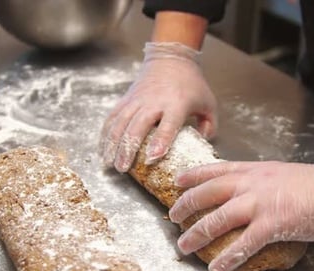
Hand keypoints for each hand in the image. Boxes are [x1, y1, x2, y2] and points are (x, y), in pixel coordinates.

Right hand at [100, 42, 216, 171]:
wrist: (170, 59)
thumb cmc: (191, 84)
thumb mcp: (208, 103)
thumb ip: (210, 126)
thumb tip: (202, 144)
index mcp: (177, 104)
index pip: (168, 125)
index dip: (160, 142)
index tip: (152, 158)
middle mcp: (154, 102)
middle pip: (137, 126)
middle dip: (128, 148)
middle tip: (124, 168)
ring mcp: (137, 100)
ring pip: (121, 122)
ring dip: (113, 144)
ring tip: (110, 163)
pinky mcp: (126, 99)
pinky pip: (113, 117)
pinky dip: (106, 133)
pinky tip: (103, 149)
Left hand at [169, 152, 313, 270]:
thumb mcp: (279, 173)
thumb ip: (258, 179)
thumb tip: (242, 190)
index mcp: (253, 170)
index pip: (215, 169)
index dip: (193, 175)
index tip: (177, 181)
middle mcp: (251, 184)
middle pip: (208, 192)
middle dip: (186, 205)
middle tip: (172, 217)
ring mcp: (261, 203)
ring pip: (219, 218)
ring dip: (198, 233)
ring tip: (184, 245)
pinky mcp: (273, 224)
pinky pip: (244, 244)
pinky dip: (227, 257)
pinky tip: (216, 267)